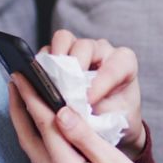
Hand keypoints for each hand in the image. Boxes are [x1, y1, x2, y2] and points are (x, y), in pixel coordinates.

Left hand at [9, 74, 162, 162]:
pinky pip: (42, 156)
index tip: (22, 75)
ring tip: (23, 97)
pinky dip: (37, 135)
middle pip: (29, 138)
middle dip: (19, 108)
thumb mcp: (114, 162)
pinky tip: (42, 124)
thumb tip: (60, 112)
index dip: (32, 97)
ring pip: (33, 148)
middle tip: (14, 80)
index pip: (45, 126)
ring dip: (25, 122)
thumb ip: (85, 136)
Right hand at [42, 29, 145, 158]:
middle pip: (86, 46)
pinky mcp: (59, 54)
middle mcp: (103, 51)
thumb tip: (71, 113)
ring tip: (48, 83)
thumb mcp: (111, 121)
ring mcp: (79, 49)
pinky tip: (38, 84)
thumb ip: (96, 115)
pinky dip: (40, 65)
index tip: (89, 100)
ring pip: (63, 40)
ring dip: (54, 61)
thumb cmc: (113, 119)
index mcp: (124, 64)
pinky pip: (46, 51)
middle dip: (75, 67)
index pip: (115, 66)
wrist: (106, 121)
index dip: (101, 82)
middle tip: (66, 89)